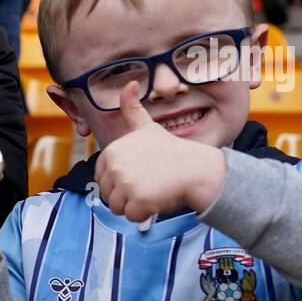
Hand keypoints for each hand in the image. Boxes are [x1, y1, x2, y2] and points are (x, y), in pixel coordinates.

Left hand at [94, 81, 225, 222]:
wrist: (198, 169)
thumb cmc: (172, 152)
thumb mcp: (147, 127)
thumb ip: (132, 109)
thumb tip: (130, 83)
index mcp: (112, 151)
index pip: (103, 180)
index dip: (121, 182)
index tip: (140, 173)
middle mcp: (115, 165)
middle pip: (108, 196)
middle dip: (127, 196)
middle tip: (148, 184)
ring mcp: (126, 182)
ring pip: (118, 208)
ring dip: (135, 206)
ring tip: (153, 190)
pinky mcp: (137, 199)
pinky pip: (132, 217)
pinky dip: (145, 214)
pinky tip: (158, 199)